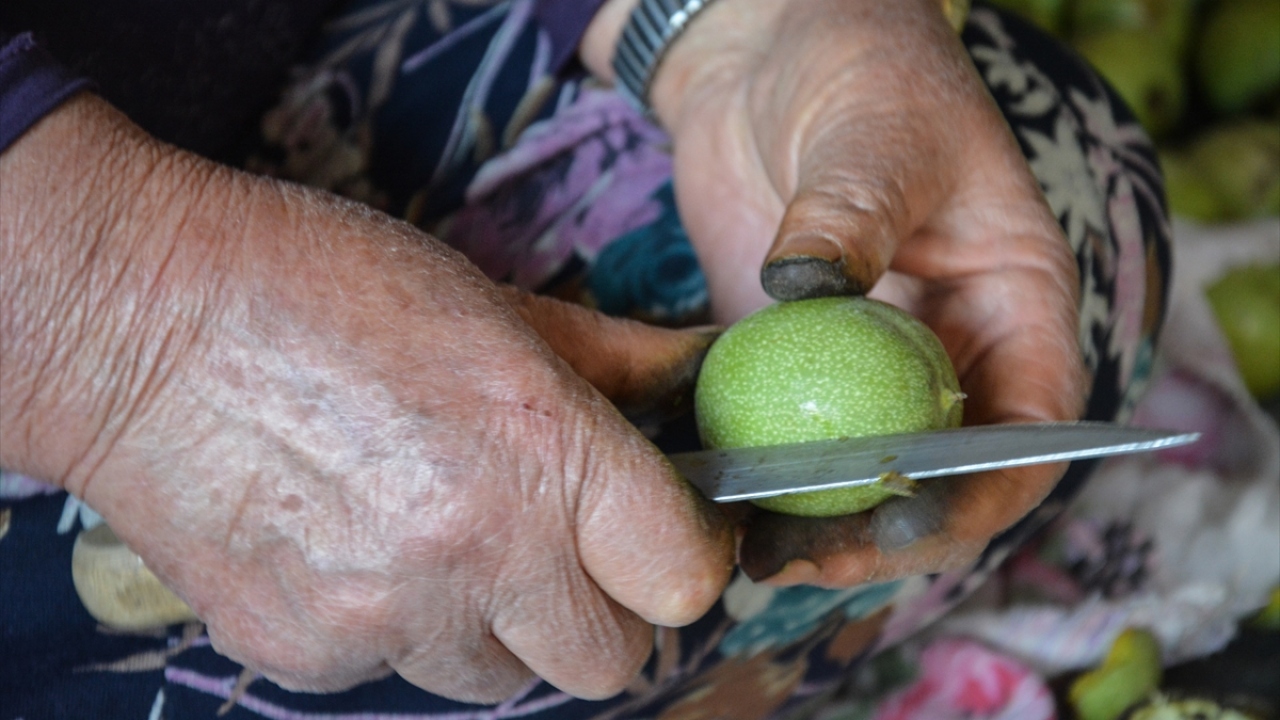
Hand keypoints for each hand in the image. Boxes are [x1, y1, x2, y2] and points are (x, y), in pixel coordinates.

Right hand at [0, 94, 733, 700]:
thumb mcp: (492, 301)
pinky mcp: (307, 654)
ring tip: (435, 532)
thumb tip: (696, 379)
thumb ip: (614, 362)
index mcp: (541, 449)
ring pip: (499, 678)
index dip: (682, 561)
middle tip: (559, 549)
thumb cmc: (321, 286)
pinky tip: (354, 541)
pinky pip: (394, 671)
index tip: (662, 539)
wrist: (140, 321)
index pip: (682, 581)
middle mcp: (476, 550)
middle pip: (607, 662)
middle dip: (598, 612)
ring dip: (493, 625)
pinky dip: (395, 625)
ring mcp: (385, 616)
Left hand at [584, 0, 1085, 584]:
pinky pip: (779, 434)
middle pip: (938, 476)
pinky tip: (708, 497)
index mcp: (1014, 307)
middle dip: (878, 533)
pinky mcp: (790, 360)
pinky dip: (752, 476)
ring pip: (855, 474)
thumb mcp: (877, 135)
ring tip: (747, 551)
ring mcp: (865, 364)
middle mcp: (949, 350)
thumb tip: (809, 292)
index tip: (901, 520)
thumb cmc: (861, 69)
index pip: (1029, 432)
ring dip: (809, 524)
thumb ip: (853, 215)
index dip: (978, 495)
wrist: (768, 54)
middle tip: (801, 557)